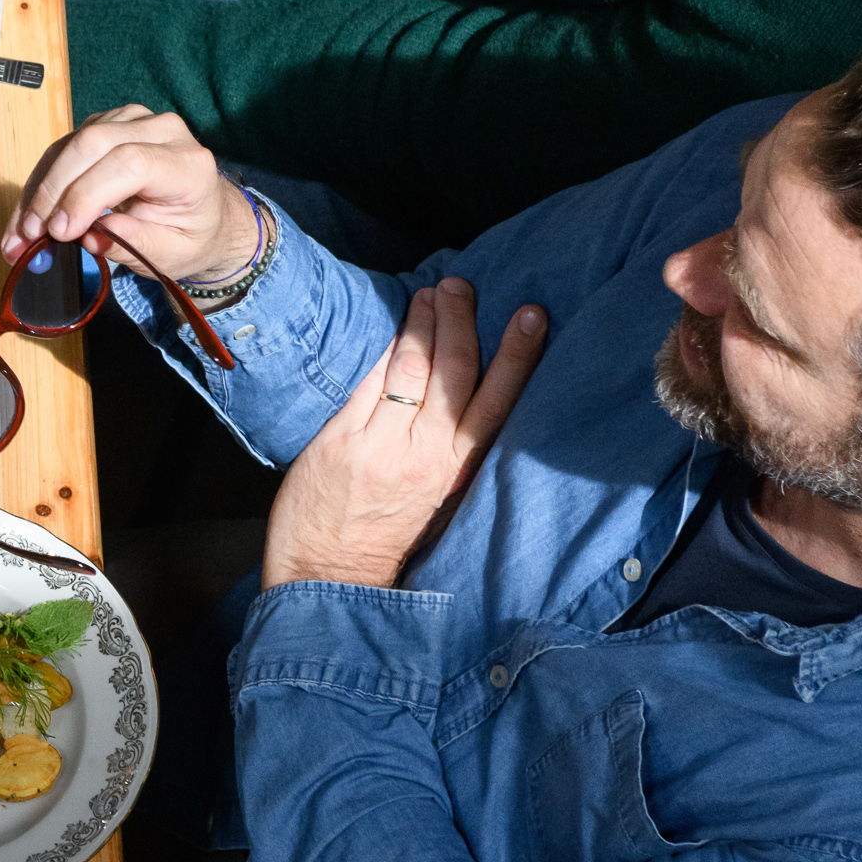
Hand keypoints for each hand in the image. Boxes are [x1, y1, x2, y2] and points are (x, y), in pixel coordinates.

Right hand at [2, 104, 257, 287]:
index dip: (87, 194)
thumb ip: (137, 245)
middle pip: (94, 143)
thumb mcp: (173, 255)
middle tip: (31, 234)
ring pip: (71, 143)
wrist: (200, 211)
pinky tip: (30, 213)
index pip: (130, 163)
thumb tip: (90, 236)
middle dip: (54, 190)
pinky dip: (41, 181)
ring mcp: (132, 121)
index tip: (60, 232)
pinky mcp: (106, 124)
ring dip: (40, 188)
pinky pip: (64, 147)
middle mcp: (162, 130)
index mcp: (188, 163)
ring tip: (22, 232)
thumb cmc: (190, 234)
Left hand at [264, 280, 546, 589]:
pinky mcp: (343, 442)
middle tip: (462, 285)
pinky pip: (369, 382)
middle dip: (462, 321)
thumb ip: (449, 449)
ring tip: (432, 294)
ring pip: (413, 368)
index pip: (498, 402)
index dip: (517, 356)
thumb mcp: (437, 496)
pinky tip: (394, 326)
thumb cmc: (388, 535)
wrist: (330, 576)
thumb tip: (463, 394)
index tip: (531, 315)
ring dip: (424, 324)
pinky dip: (385, 349)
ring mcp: (383, 446)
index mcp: (459, 471)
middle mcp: (427, 456)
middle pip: (455, 372)